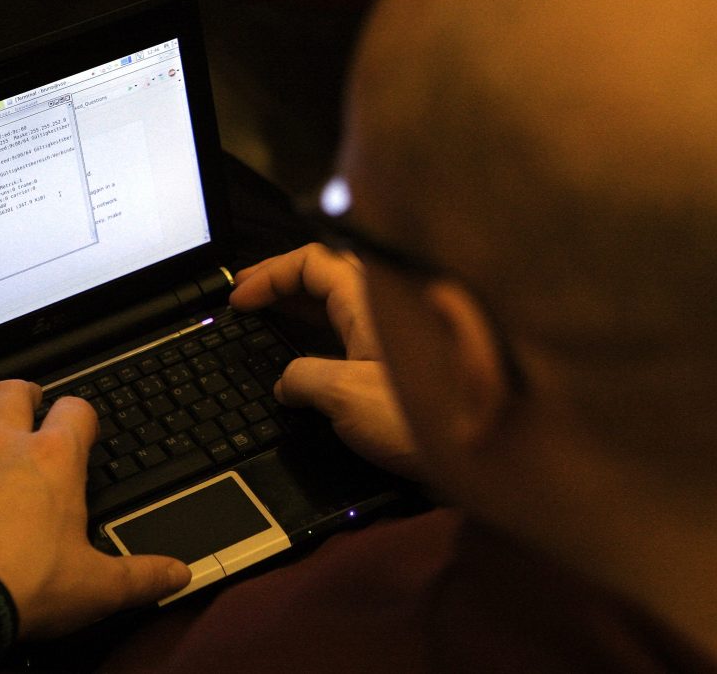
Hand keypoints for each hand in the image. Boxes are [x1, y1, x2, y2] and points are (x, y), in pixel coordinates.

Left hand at [0, 380, 190, 640]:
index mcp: (51, 461)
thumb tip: (178, 574)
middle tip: (27, 400)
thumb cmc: (26, 585)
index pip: (75, 410)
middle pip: (8, 393)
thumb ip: (143, 576)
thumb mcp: (99, 586)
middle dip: (20, 392)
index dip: (83, 413)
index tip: (84, 425)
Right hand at [229, 243, 418, 478]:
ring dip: (299, 309)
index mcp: (369, 300)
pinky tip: (303, 357)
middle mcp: (383, 308)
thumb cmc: (420, 418)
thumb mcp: (342, 394)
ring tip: (267, 319)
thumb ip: (302, 378)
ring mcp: (392, 334)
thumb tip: (287, 384)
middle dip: (281, 285)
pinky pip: (350, 333)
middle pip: (324, 276)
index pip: (311, 261)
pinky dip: (319, 335)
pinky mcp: (397, 362)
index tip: (240, 298)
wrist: (477, 454)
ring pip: (337, 305)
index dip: (269, 274)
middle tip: (246, 298)